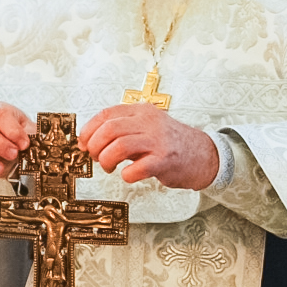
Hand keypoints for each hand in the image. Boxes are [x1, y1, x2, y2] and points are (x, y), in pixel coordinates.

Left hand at [78, 103, 218, 189]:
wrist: (204, 155)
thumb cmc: (170, 144)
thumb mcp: (146, 128)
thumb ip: (121, 132)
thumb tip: (90, 142)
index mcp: (141, 112)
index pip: (106, 114)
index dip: (89, 130)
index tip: (83, 143)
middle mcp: (149, 122)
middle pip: (109, 129)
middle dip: (95, 146)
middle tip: (95, 157)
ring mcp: (158, 140)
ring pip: (119, 146)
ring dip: (106, 160)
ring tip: (109, 167)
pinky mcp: (164, 160)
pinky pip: (136, 168)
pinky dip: (126, 174)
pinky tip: (128, 175)